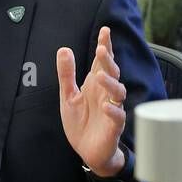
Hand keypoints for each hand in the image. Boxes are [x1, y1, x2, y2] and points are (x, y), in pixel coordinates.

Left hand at [57, 26, 126, 176]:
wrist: (87, 150)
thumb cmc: (81, 122)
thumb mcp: (68, 96)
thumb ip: (67, 74)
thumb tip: (63, 49)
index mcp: (95, 85)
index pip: (102, 62)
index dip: (105, 46)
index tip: (104, 31)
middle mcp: (106, 94)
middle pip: (112, 73)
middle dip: (108, 61)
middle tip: (101, 49)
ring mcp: (112, 109)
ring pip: (118, 92)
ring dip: (110, 83)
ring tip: (99, 76)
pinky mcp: (113, 127)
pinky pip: (117, 117)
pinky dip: (113, 111)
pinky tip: (106, 106)